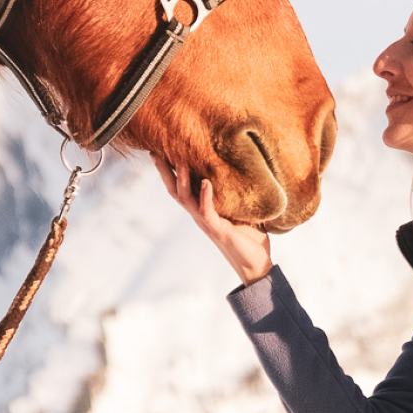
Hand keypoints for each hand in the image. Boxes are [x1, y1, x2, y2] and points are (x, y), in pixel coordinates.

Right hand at [153, 156, 272, 285]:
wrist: (256, 265)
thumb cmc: (250, 238)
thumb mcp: (241, 210)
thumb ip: (237, 193)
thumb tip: (247, 168)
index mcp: (203, 208)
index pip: (183, 185)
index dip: (172, 168)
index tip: (164, 147)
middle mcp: (200, 214)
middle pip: (175, 189)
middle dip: (165, 170)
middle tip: (155, 151)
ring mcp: (206, 222)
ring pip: (185, 198)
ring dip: (183, 179)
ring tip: (181, 159)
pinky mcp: (217, 230)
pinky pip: (207, 211)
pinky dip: (206, 196)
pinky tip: (207, 182)